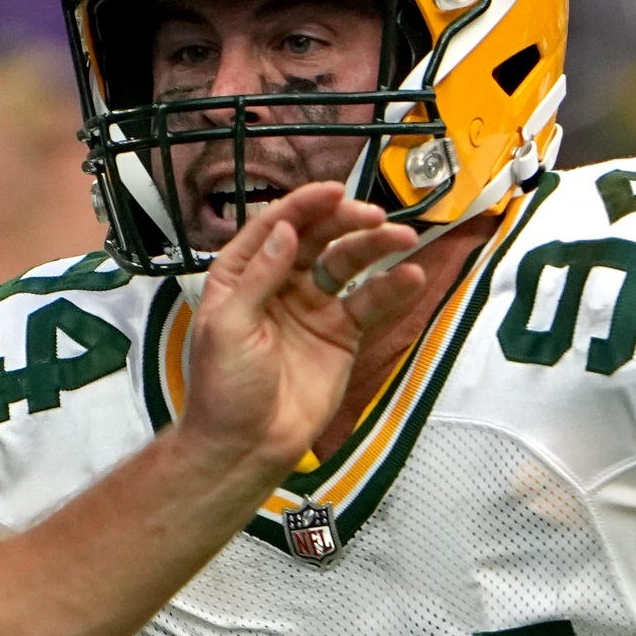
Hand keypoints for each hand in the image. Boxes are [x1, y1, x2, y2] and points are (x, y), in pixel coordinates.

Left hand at [179, 180, 423, 477]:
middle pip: (317, 238)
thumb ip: (259, 276)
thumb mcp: (230, 326)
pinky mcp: (341, 334)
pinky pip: (368, 303)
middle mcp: (279, 283)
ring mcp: (313, 307)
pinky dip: (391, 289)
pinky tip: (411, 277)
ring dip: (376, 248)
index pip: (275, 227)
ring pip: (347, 265)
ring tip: (404, 238)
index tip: (334, 190)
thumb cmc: (225, 386)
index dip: (303, 206)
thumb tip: (285, 229)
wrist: (246, 445)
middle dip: (346, 222)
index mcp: (241, 275)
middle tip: (375, 216)